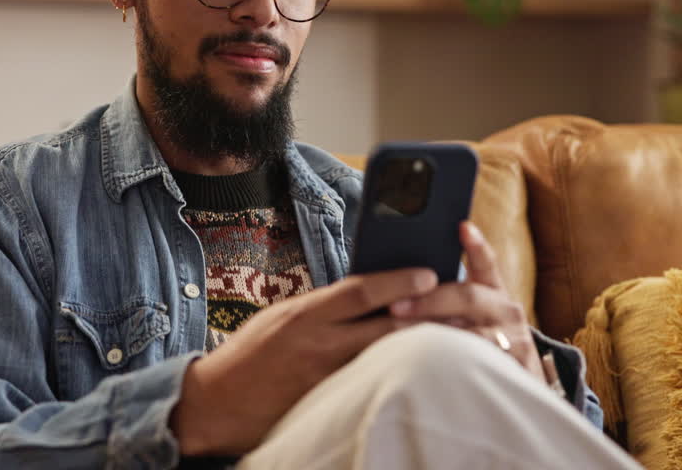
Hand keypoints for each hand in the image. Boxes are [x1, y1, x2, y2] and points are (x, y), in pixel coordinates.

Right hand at [169, 267, 437, 456]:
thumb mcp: (284, 316)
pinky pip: (376, 389)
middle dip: (429, 317)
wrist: (216, 404)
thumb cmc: (251, 354)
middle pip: (386, 328)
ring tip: (461, 340)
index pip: (358, 291)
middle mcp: (317, 346)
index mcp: (304, 315)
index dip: (397, 281)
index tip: (429, 273)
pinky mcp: (330, 407)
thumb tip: (371, 295)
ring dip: (427, 350)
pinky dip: (404, 378)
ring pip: (389, 361)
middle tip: (464, 308)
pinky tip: (428, 374)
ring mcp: (327, 380)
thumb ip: (325, 307)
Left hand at [390, 222, 543, 381]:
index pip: (485, 262)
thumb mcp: (466, 320)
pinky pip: (473, 365)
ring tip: (397, 337)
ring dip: (430, 334)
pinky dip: (445, 364)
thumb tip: (396, 289)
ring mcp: (513, 340)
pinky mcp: (512, 369)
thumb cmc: (476, 350)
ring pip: (467, 334)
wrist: (509, 393)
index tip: (461, 226)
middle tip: (393, 307)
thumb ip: (445, 302)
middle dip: (427, 301)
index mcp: (492, 293)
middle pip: (467, 297)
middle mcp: (507, 311)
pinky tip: (421, 367)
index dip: (474, 245)